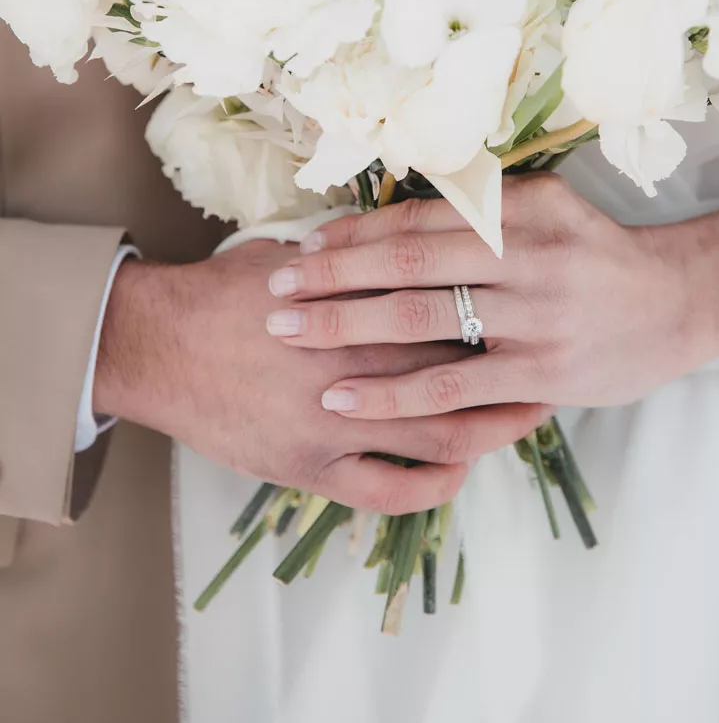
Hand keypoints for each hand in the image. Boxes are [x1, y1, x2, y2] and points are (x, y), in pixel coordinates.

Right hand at [95, 240, 549, 512]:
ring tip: (527, 414)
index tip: (536, 302)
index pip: (453, 304)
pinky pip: (391, 490)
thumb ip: (358, 253)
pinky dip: (434, 485)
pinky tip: (458, 470)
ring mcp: (339, 422)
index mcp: (360, 302)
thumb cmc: (228, 292)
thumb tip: (410, 232)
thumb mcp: (296, 254)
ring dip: (494, 427)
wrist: (158, 344)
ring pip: (441, 434)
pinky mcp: (314, 467)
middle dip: (516, 364)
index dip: (503, 305)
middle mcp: (360, 363)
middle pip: (463, 366)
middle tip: (556, 357)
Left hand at [265, 175, 715, 417]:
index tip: (304, 244)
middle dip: (332, 274)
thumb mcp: (546, 207)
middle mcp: (525, 255)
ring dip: (345, 326)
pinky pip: (451, 386)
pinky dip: (392, 392)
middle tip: (275, 287)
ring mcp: (533, 316)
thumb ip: (479, 207)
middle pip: (407, 261)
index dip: (354, 232)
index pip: (417, 217)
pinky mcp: (539, 374)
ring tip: (288, 333)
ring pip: (421, 319)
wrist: (677, 304)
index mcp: (519, 209)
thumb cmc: (596, 253)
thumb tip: (390, 212)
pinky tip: (342, 397)